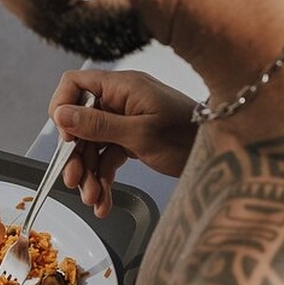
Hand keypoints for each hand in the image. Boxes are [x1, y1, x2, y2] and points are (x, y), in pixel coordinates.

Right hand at [48, 69, 196, 216]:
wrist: (222, 154)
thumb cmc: (188, 136)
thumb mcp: (139, 134)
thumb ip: (98, 124)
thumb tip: (61, 115)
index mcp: (122, 87)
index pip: (75, 83)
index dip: (62, 108)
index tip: (65, 138)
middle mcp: (121, 100)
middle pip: (81, 123)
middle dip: (77, 156)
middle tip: (75, 182)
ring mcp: (126, 120)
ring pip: (93, 145)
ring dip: (90, 174)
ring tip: (94, 199)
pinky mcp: (133, 139)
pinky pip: (109, 157)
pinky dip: (105, 178)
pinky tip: (104, 201)